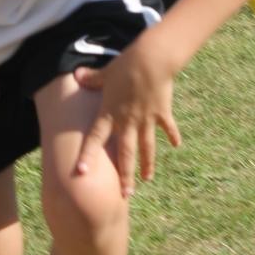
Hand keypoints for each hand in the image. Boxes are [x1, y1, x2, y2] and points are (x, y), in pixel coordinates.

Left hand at [72, 38, 180, 197]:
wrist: (151, 60)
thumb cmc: (126, 65)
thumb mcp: (105, 73)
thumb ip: (92, 78)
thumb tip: (77, 74)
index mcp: (110, 113)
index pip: (95, 138)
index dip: (87, 155)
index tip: (81, 172)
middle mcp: (128, 121)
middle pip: (125, 153)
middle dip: (125, 175)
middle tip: (125, 194)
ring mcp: (146, 119)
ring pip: (146, 147)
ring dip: (147, 164)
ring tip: (147, 179)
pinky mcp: (162, 112)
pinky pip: (167, 128)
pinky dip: (172, 136)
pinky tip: (177, 145)